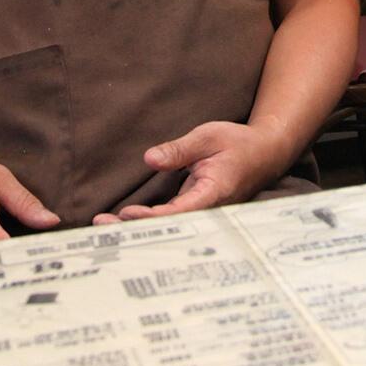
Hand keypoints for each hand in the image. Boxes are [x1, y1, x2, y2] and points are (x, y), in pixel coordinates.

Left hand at [92, 121, 285, 223]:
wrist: (264, 153)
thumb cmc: (238, 144)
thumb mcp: (208, 137)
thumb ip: (179, 150)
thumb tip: (150, 159)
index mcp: (214, 194)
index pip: (180, 213)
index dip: (153, 217)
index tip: (128, 214)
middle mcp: (207, 211)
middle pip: (168, 227)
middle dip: (135, 228)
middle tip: (100, 226)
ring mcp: (201, 213)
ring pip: (167, 227)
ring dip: (136, 227)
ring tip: (101, 226)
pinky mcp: (194, 210)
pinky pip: (169, 220)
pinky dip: (145, 221)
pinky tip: (121, 223)